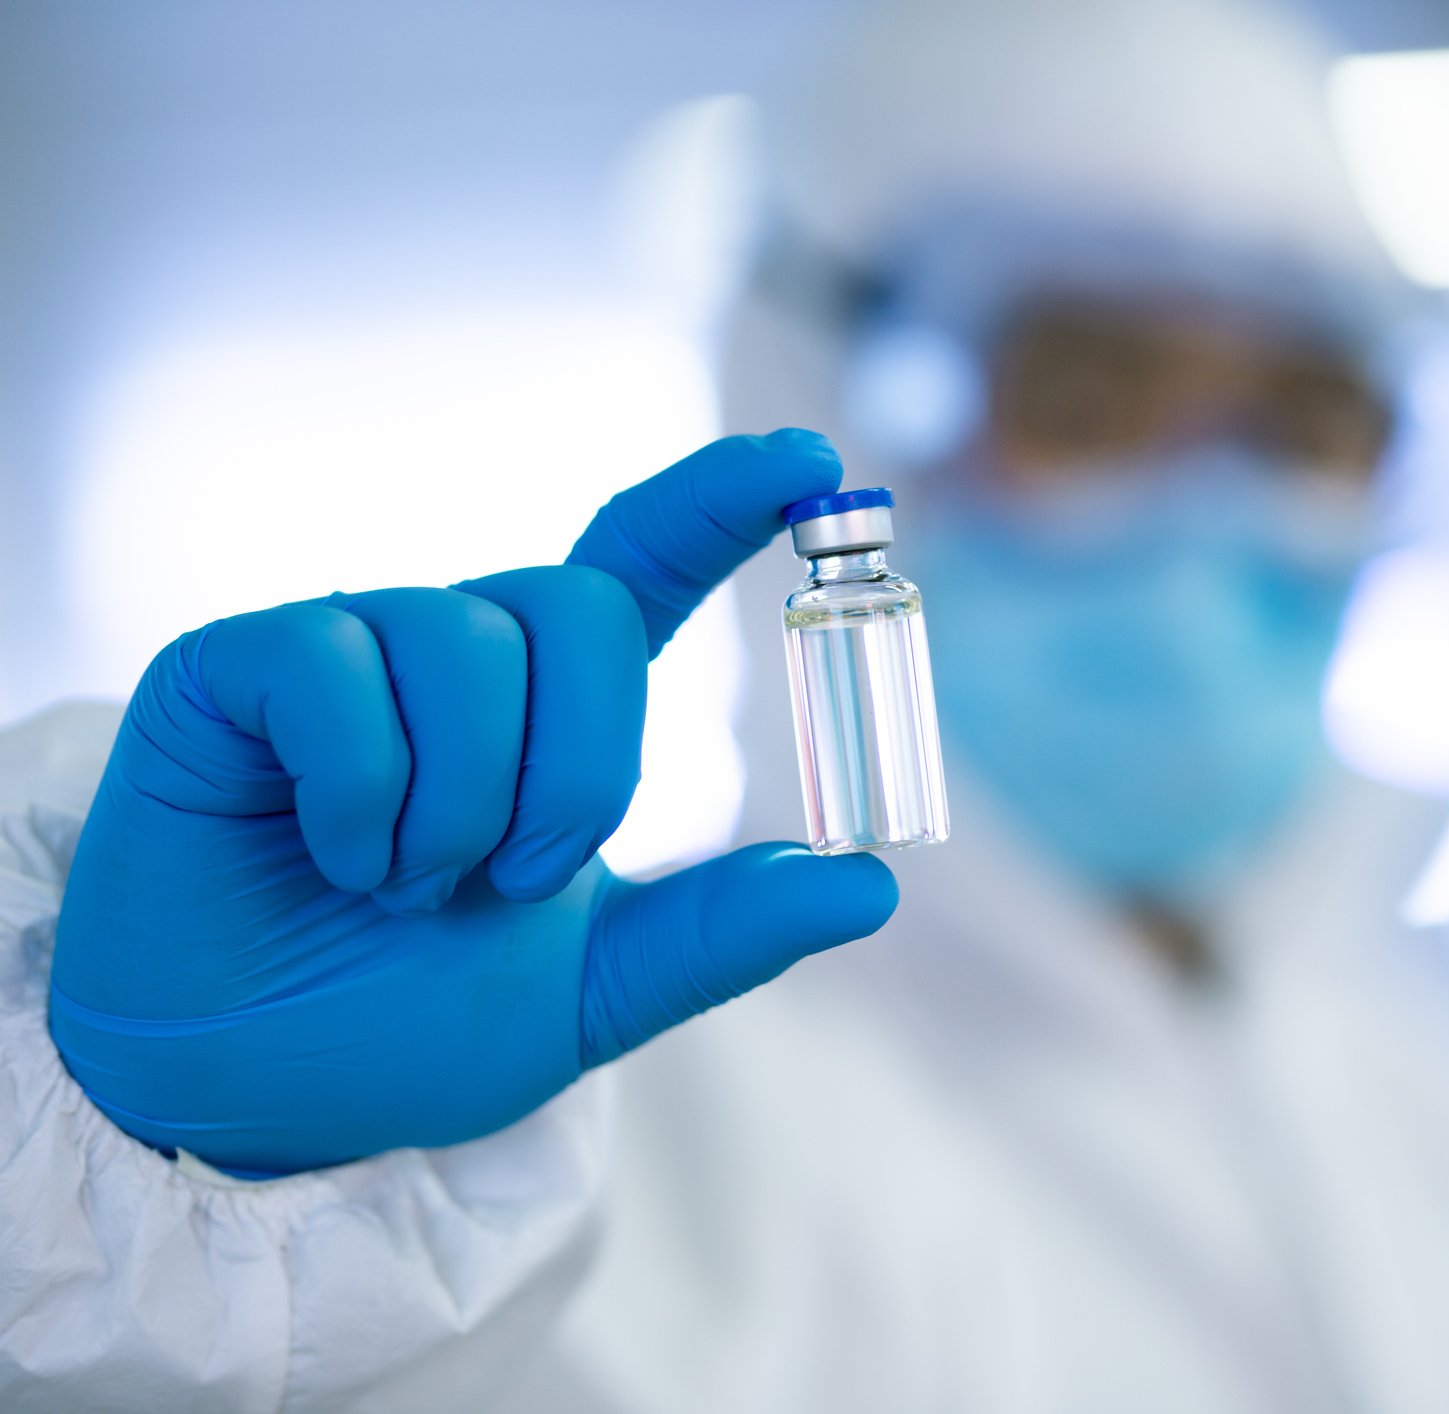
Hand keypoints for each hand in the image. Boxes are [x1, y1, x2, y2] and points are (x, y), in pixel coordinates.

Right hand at [48, 429, 895, 1177]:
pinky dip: (359, 794)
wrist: (244, 1095)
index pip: (643, 562)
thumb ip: (718, 935)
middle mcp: (457, 656)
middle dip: (575, 771)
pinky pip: (335, 672)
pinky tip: (330, 854)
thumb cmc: (406, 1026)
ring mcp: (345, 650)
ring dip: (459, 806)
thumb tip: (873, 884)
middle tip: (510, 883)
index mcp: (550, 710)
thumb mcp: (589, 991)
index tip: (813, 464)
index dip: (723, 501)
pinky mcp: (234, 667)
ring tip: (404, 886)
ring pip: (465, 642)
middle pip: (578, 606)